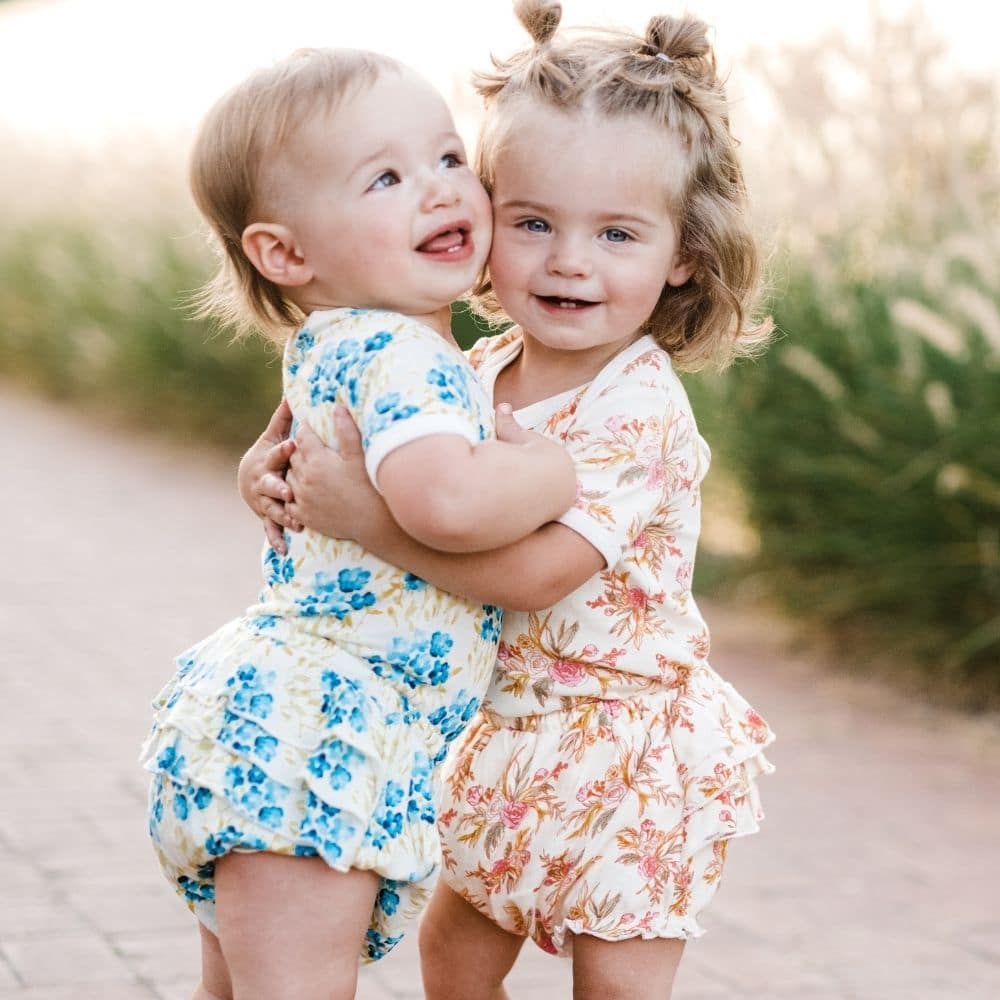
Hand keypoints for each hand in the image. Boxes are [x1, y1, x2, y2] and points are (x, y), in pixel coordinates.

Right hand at [237, 399, 299, 552]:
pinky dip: (276, 538)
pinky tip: (284, 550)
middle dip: (278, 487)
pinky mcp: (267, 516)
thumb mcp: (273, 436)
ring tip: (296, 522)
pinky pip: (271, 528)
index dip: (284, 449)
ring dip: (282, 516)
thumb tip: (292, 393)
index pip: (276, 454)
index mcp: (268, 461)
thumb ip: (284, 419)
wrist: (248, 479)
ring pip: (272, 509)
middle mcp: (264, 482)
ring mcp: (264, 501)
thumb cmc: (269, 454)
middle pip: (270, 484)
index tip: (294, 444)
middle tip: (289, 491)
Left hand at [287, 407, 386, 542]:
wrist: (372, 522)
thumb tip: (337, 408)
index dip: (306, 430)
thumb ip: (346, 431)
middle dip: (300, 450)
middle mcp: (305, 478)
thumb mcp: (359, 456)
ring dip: (295, 471)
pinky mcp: (303, 515)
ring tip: (309, 470)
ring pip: (288, 477)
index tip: (311, 427)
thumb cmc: (369, 486)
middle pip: (293, 456)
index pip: (302, 437)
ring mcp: (302, 498)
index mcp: (317, 460)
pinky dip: (293, 495)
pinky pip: (289, 501)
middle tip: (312, 448)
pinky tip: (303, 492)